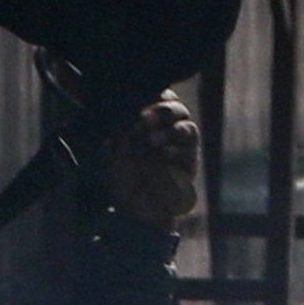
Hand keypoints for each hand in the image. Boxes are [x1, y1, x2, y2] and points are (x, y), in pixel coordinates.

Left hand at [99, 95, 202, 236]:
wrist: (133, 210)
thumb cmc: (122, 176)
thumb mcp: (113, 152)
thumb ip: (119, 133)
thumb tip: (124, 116)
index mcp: (154, 121)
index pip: (161, 98)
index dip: (154, 95)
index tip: (138, 104)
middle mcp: (171, 130)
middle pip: (179, 109)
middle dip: (163, 111)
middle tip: (144, 118)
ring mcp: (183, 148)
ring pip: (188, 129)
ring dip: (171, 131)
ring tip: (152, 140)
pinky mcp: (189, 167)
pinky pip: (190, 154)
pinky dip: (176, 152)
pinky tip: (162, 155)